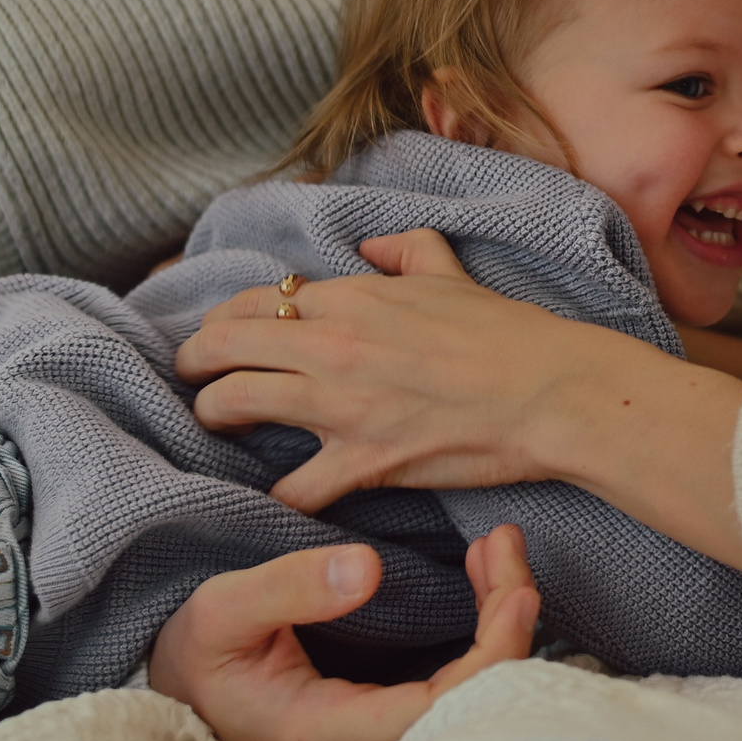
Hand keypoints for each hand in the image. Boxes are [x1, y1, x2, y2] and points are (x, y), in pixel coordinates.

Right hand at [147, 527, 538, 740]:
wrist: (186, 685)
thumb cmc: (203, 649)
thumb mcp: (225, 608)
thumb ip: (289, 588)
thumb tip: (366, 569)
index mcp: (322, 733)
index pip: (434, 711)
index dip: (491, 656)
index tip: (516, 591)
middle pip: (471, 706)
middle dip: (507, 621)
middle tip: (506, 544)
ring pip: (472, 698)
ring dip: (498, 622)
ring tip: (498, 549)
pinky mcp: (390, 725)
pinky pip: (459, 689)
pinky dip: (483, 632)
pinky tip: (487, 581)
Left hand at [175, 228, 741, 571]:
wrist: (550, 391)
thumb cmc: (509, 333)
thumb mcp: (453, 273)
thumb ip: (407, 248)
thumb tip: (372, 242)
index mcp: (353, 297)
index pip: (257, 299)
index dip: (224, 318)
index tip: (218, 335)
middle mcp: (333, 345)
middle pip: (222, 345)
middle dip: (194, 363)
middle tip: (190, 378)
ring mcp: (342, 405)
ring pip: (233, 404)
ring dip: (213, 415)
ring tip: (214, 423)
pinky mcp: (361, 461)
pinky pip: (291, 487)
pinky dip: (275, 497)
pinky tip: (272, 498)